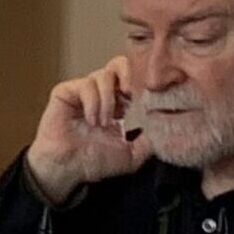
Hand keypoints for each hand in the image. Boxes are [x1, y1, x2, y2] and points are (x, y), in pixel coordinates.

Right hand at [26, 56, 152, 203]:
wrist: (68, 169)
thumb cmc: (93, 162)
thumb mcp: (132, 155)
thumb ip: (149, 143)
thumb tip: (167, 133)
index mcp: (117, 104)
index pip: (132, 80)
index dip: (140, 86)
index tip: (143, 102)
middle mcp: (101, 94)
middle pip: (119, 65)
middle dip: (128, 76)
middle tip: (130, 94)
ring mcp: (83, 92)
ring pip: (103, 75)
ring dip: (107, 99)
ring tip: (103, 122)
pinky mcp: (66, 92)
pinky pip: (85, 84)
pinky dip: (93, 101)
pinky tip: (91, 119)